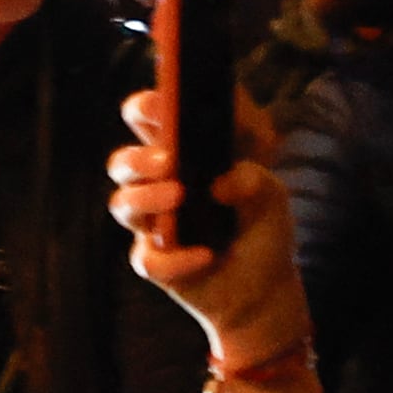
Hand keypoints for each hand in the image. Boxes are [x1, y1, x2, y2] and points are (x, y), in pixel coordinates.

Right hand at [106, 81, 299, 356]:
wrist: (263, 287)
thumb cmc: (260, 227)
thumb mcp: (271, 194)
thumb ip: (253, 178)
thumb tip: (221, 184)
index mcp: (181, 158)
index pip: (149, 123)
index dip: (146, 109)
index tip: (157, 105)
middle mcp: (158, 187)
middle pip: (121, 163)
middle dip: (138, 159)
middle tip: (167, 161)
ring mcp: (152, 225)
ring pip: (122, 205)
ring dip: (146, 200)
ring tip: (179, 198)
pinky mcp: (155, 263)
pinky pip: (148, 258)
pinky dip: (176, 259)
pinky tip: (205, 256)